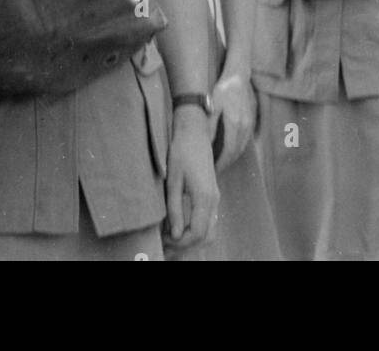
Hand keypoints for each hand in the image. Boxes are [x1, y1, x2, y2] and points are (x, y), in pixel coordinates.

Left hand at [164, 106, 218, 248]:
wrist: (194, 132)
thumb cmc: (180, 153)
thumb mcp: (172, 181)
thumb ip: (174, 209)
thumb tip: (174, 234)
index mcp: (204, 197)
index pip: (197, 233)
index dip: (180, 242)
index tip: (164, 241)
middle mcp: (213, 200)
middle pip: (206, 236)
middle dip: (186, 246)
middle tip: (166, 247)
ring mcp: (215, 198)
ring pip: (209, 230)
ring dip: (192, 240)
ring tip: (171, 241)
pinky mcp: (212, 194)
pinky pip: (208, 220)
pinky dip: (196, 230)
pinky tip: (179, 228)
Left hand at [209, 70, 255, 169]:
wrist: (238, 76)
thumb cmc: (222, 89)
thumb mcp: (213, 106)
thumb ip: (211, 125)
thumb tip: (207, 143)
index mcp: (234, 125)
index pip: (228, 152)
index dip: (221, 163)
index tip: (213, 171)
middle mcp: (244, 127)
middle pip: (236, 152)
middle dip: (226, 163)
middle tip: (215, 170)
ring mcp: (250, 124)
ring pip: (242, 147)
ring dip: (232, 156)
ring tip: (222, 162)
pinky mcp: (251, 120)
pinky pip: (245, 140)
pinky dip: (238, 148)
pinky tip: (231, 148)